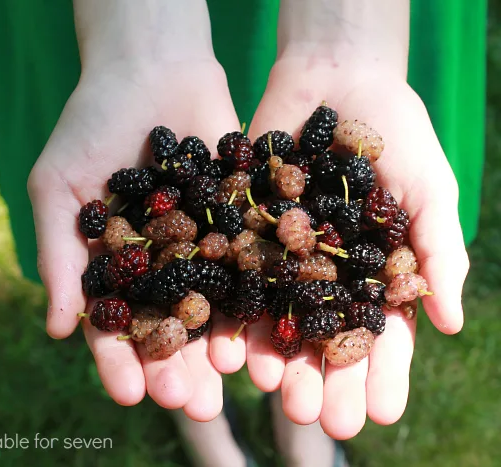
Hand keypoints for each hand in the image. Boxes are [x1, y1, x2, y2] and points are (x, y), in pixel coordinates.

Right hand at [28, 61, 245, 419]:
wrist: (151, 70)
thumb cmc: (92, 124)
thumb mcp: (59, 185)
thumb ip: (59, 253)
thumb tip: (55, 328)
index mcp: (115, 265)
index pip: (116, 323)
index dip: (122, 360)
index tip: (132, 395)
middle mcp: (162, 263)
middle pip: (171, 325)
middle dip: (180, 366)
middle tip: (195, 404)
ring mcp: (204, 244)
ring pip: (215, 304)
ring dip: (223, 344)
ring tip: (234, 382)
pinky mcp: (241, 221)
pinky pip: (251, 262)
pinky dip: (259, 293)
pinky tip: (269, 325)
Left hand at [244, 57, 468, 438]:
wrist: (340, 77)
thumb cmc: (397, 133)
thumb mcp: (428, 192)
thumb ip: (437, 254)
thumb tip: (448, 324)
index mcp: (370, 272)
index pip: (378, 334)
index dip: (380, 373)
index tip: (379, 413)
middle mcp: (322, 272)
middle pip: (321, 334)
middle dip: (323, 376)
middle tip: (321, 419)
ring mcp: (281, 253)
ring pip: (274, 315)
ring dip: (274, 355)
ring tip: (273, 390)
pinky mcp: (244, 229)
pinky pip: (236, 276)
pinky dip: (231, 309)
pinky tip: (228, 346)